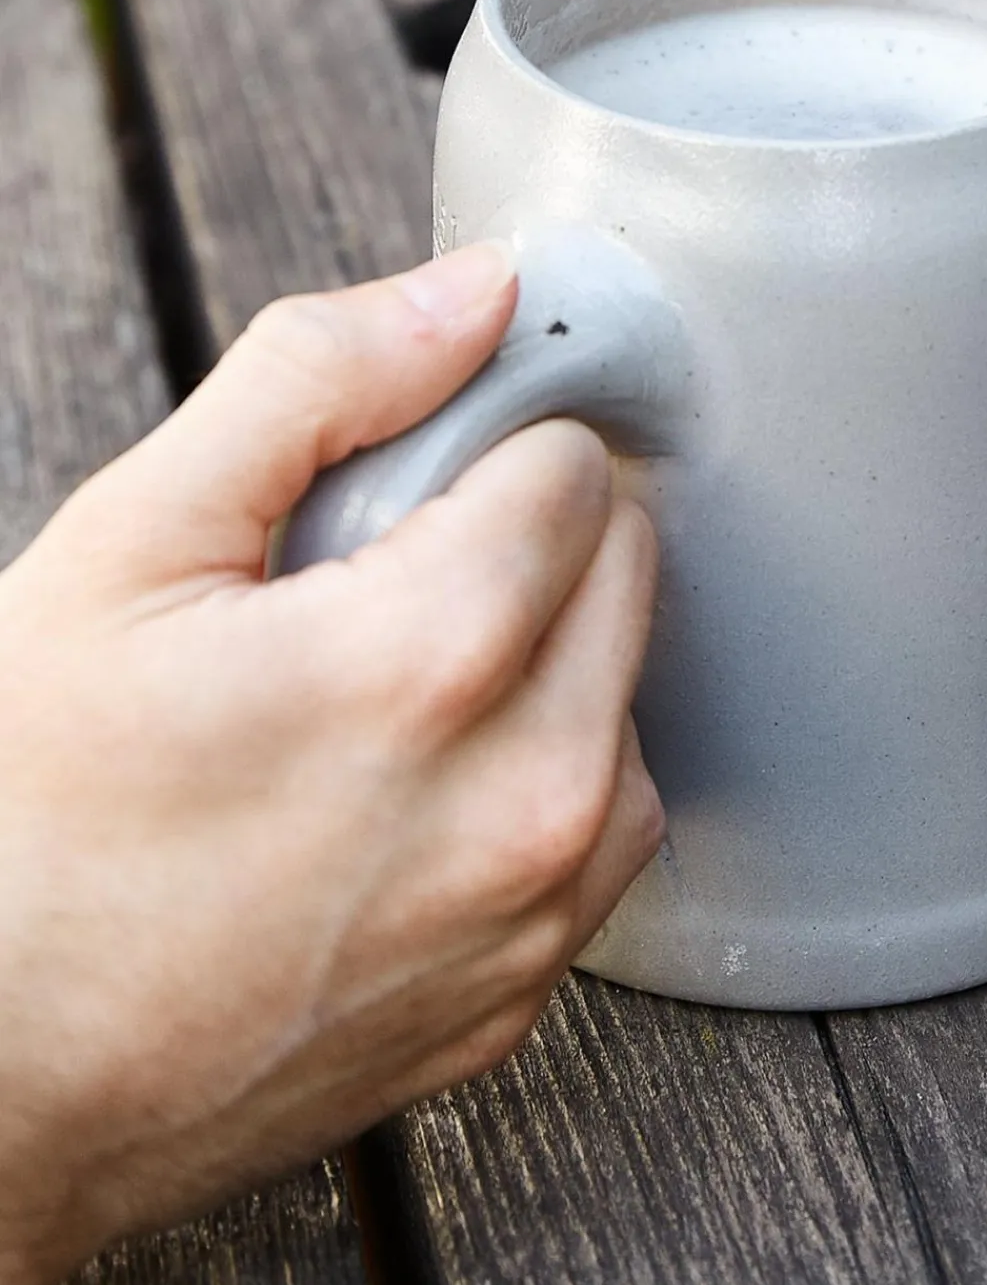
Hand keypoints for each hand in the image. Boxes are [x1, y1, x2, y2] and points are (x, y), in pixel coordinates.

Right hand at [0, 246, 661, 1284]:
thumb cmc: (28, 819)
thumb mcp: (131, 548)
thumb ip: (320, 383)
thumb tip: (482, 290)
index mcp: (435, 660)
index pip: (576, 466)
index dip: (482, 455)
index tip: (403, 491)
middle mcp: (528, 795)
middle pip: (624, 570)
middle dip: (522, 547)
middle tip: (365, 592)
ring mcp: (537, 914)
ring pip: (628, 697)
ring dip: (542, 669)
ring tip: (373, 705)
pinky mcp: (528, 993)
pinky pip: (602, 828)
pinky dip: (536, 787)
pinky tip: (403, 798)